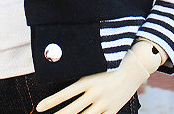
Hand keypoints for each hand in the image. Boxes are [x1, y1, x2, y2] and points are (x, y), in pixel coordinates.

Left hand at [36, 41, 160, 113]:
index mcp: (89, 80)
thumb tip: (62, 74)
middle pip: (72, 110)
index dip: (51, 101)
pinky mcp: (112, 110)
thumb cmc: (110, 64)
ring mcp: (104, 103)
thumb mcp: (94, 66)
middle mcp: (95, 93)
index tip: (39, 107)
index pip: (65, 94)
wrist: (134, 68)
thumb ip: (81, 76)